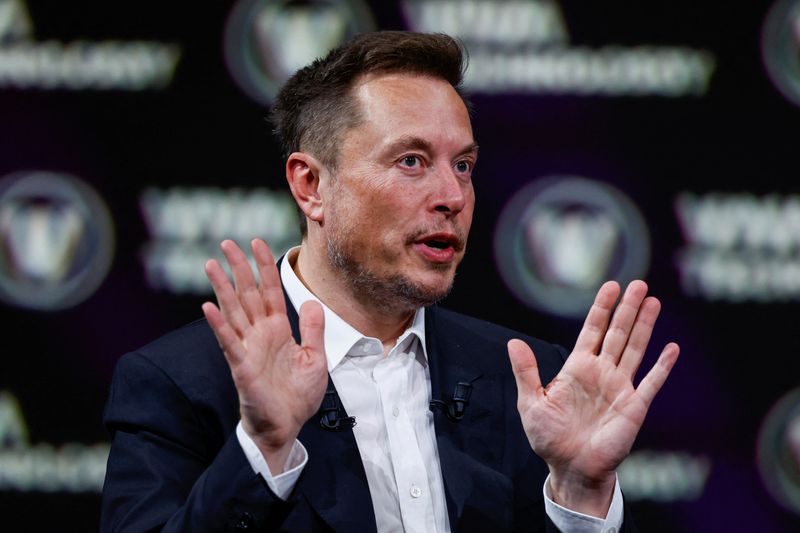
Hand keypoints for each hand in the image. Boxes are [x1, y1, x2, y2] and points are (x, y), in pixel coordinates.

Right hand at [202, 239, 327, 473]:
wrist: (286, 427)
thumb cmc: (297, 396)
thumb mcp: (315, 358)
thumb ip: (312, 330)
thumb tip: (311, 302)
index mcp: (278, 330)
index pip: (270, 290)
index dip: (264, 266)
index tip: (257, 242)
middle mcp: (260, 334)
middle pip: (247, 294)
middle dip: (238, 268)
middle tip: (226, 243)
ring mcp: (248, 348)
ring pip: (233, 311)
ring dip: (222, 288)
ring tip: (211, 264)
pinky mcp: (241, 366)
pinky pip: (229, 341)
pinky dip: (218, 324)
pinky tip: (208, 306)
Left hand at [508, 280, 678, 516]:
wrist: (570, 468)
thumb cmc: (549, 438)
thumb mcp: (531, 402)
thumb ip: (526, 372)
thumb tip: (513, 343)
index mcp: (577, 368)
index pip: (592, 331)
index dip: (601, 308)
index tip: (610, 286)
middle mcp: (601, 373)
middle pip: (617, 334)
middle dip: (627, 309)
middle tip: (638, 283)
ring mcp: (620, 388)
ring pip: (635, 349)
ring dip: (644, 326)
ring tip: (652, 301)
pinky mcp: (634, 407)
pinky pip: (651, 383)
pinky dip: (662, 366)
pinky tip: (672, 348)